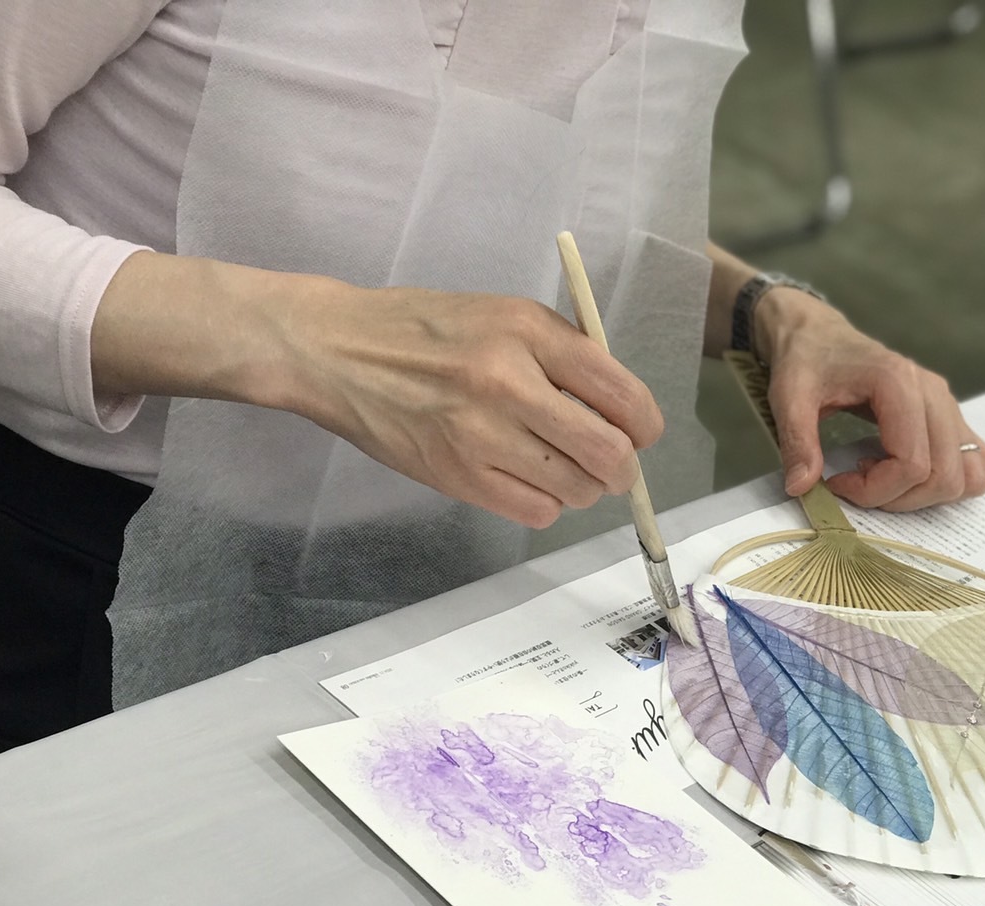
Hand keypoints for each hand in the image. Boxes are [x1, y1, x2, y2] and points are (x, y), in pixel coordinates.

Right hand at [292, 284, 660, 527]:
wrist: (339, 352)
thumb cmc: (428, 330)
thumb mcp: (504, 315)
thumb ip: (565, 354)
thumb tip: (622, 409)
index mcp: (528, 333)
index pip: (622, 394)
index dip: (645, 424)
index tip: (641, 432)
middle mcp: (509, 383)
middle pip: (608, 452)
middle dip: (623, 467)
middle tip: (613, 464)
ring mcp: (481, 435)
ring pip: (577, 489)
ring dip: (584, 487)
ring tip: (562, 468)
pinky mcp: (458, 477)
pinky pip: (536, 511)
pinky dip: (547, 504)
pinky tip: (528, 481)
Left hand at [755, 289, 984, 510]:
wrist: (819, 335)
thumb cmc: (807, 361)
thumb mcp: (788, 397)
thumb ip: (797, 443)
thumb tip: (801, 487)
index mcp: (898, 384)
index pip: (912, 464)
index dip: (874, 490)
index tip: (837, 483)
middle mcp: (933, 393)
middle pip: (945, 475)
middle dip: (900, 499)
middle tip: (859, 484)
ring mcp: (948, 404)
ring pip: (968, 474)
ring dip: (927, 494)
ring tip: (885, 478)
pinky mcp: (950, 416)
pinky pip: (978, 460)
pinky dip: (951, 480)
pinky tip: (910, 474)